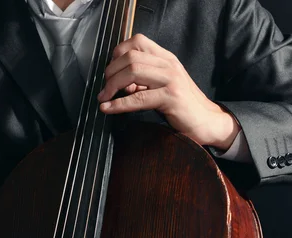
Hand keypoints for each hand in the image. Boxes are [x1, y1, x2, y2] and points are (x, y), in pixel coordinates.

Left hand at [98, 34, 240, 150]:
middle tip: (104, 89)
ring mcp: (171, 79)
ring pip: (133, 72)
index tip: (110, 71)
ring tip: (104, 98)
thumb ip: (143, 82)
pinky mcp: (171, 98)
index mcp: (166, 58)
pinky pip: (139, 98)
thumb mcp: (162, 88)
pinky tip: (108, 108)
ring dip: (112, 86)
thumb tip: (121, 85)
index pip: (137, 41)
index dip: (117, 54)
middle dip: (111, 73)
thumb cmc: (183, 107)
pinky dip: (119, 104)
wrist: (207, 121)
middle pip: (130, 56)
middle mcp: (168, 64)